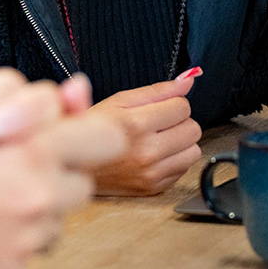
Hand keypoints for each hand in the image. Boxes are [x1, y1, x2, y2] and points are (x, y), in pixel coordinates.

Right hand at [87, 74, 201, 195]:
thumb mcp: (118, 100)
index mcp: (135, 124)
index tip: (159, 107)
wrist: (73, 165)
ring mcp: (152, 173)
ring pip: (194, 151)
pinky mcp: (155, 188)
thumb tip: (189, 80)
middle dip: (178, 123)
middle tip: (158, 123)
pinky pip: (183, 170)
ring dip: (180, 143)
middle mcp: (146, 151)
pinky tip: (153, 156)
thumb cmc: (92, 129)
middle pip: (193, 129)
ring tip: (158, 140)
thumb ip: (156, 90)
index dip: (172, 103)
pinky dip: (173, 161)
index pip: (182, 107)